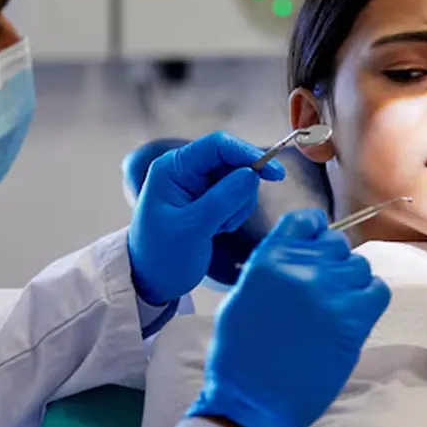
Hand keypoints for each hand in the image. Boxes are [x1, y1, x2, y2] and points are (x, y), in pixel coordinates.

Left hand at [127, 132, 284, 304]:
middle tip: (227, 220)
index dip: (248, 154)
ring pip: (240, 180)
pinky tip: (218, 230)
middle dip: (241, 190)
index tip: (275, 174)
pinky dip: (236, 213)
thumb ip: (222, 200)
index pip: (217, 146)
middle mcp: (186, 170)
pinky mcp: (209, 200)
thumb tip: (252, 174)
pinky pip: (237, 196)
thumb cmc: (161, 256)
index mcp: (173, 168)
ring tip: (217, 228)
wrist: (152, 281)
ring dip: (238, 206)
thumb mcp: (191, 228)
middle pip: (233, 161)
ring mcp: (199, 185)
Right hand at [186, 208, 390, 426]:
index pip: (306, 221)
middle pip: (337, 244)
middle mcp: (300, 267)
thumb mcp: (243, 296)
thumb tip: (299, 255)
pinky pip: (378, 291)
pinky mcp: (352, 318)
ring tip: (336, 309)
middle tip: (324, 292)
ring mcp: (329, 290)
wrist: (253, 401)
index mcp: (268, 258)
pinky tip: (353, 318)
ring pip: (359, 267)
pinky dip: (369, 301)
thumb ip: (271, 268)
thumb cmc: (239, 355)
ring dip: (351, 284)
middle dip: (333, 263)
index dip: (317, 231)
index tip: (318, 245)